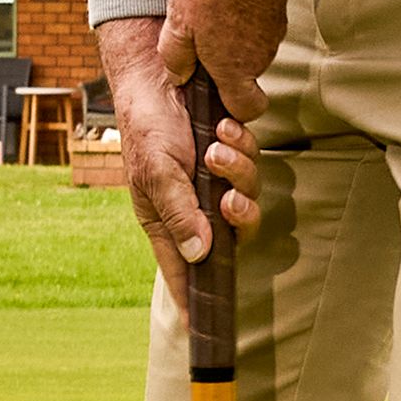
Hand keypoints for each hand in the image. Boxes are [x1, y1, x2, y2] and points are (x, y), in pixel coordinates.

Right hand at [95, 16, 264, 283]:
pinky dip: (243, 145)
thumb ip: (178, 212)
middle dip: (239, 214)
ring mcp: (215, 179)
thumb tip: (199, 254)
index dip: (194, 298)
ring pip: (249, 194)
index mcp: (167, 218)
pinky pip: (254, 162)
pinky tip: (225, 126)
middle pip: (235, 233)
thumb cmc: (146, 124)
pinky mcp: (233, 153)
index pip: (183, 270)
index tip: (201, 329)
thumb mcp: (156, 170)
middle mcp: (195, 205)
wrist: (159, 72)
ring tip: (218, 142)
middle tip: (228, 198)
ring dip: (239, 169)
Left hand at [164, 0, 297, 105]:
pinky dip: (224, 2)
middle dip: (206, 48)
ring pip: (235, 37)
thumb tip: (179, 76)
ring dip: (210, 20)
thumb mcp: (180, 20)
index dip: (231, 108)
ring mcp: (270, 31)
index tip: (210, 89)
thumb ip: (176, 56)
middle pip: (234, 68)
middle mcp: (259, 56)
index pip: (246, 109)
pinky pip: (244, 15)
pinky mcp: (274, 7)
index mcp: (235, 68)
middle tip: (184, 20)